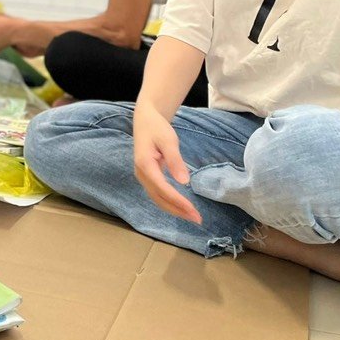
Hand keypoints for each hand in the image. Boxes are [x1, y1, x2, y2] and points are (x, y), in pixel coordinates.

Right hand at [132, 99, 200, 223]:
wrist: (145, 120)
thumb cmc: (157, 128)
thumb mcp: (168, 140)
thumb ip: (175, 160)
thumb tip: (184, 181)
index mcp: (145, 165)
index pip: (162, 189)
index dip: (178, 201)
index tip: (193, 210)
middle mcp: (141, 174)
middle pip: (159, 199)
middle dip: (178, 210)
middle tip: (197, 219)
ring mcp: (143, 177)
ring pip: (158, 199)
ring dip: (174, 209)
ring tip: (192, 216)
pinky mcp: (148, 177)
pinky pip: (158, 194)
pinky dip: (170, 203)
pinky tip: (181, 207)